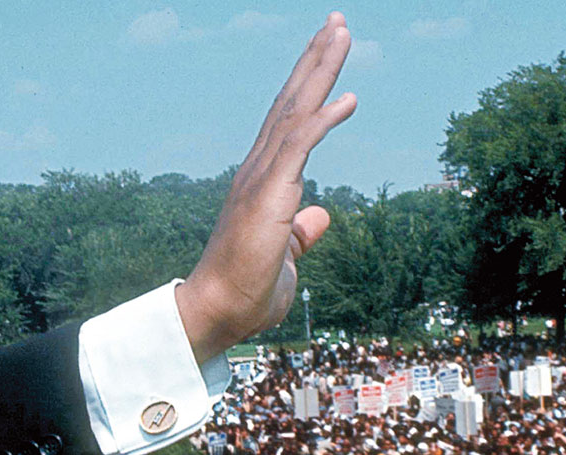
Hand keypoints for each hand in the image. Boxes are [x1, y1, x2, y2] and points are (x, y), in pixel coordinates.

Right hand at [176, 12, 356, 362]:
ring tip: (341, 33)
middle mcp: (257, 169)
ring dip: (320, 70)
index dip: (310, 83)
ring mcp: (260, 179)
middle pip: (291, 101)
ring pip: (294, 111)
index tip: (328, 50)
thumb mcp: (285, 255)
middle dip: (316, 59)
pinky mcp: (267, 196)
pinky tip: (349, 97)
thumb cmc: (246, 291)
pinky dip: (323, 119)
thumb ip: (301, 232)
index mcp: (262, 180)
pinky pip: (298, 147)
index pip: (289, 120)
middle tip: (338, 21)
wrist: (216, 313)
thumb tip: (320, 214)